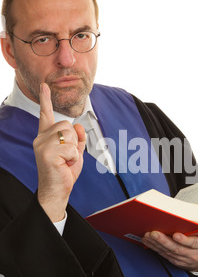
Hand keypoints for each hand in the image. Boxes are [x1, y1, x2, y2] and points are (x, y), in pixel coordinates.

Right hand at [33, 83, 85, 222]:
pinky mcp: (46, 153)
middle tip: (67, 156)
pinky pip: (71, 147)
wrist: (57, 191)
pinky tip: (64, 165)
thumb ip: (77, 139)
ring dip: (73, 149)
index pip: (46, 114)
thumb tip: (78, 126)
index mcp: (47, 137)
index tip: (45, 86)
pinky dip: (73, 158)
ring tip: (65, 160)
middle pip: (66, 124)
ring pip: (68, 133)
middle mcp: (41, 138)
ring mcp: (42, 145)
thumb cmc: (64, 173)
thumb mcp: (75, 152)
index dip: (46, 100)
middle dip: (73, 140)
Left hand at [142, 231, 197, 271]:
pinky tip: (148, 241)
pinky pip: (164, 254)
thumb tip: (188, 213)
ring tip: (147, 236)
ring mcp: (184, 260)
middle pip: (177, 248)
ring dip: (156, 244)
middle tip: (154, 233)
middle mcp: (194, 254)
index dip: (184, 240)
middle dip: (164, 241)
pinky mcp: (176, 261)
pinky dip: (155, 248)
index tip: (176, 235)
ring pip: (168, 252)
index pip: (194, 243)